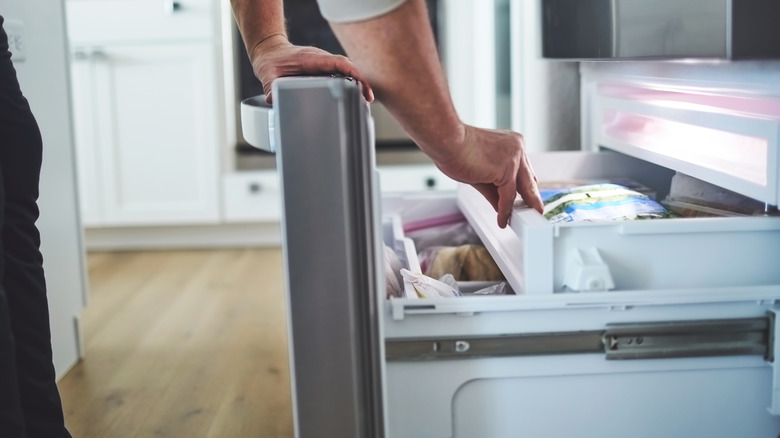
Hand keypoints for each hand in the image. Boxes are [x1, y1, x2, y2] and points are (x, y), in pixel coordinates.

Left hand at [249, 35, 373, 103]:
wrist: (270, 52)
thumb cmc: (271, 61)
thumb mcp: (267, 75)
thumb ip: (270, 88)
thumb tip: (273, 101)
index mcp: (312, 59)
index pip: (338, 63)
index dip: (353, 73)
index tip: (362, 85)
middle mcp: (322, 60)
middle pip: (348, 68)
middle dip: (360, 81)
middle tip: (368, 99)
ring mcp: (324, 65)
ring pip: (347, 71)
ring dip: (357, 84)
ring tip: (365, 101)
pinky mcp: (324, 71)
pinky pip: (341, 75)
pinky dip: (350, 85)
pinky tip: (355, 98)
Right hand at [432, 125, 543, 228]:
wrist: (447, 141)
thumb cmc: (456, 150)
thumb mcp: (480, 172)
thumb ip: (493, 189)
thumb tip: (500, 206)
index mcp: (512, 143)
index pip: (524, 170)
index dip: (524, 187)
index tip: (526, 200)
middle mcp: (517, 148)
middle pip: (529, 180)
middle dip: (531, 199)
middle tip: (534, 212)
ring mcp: (514, 158)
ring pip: (522, 189)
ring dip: (519, 207)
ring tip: (518, 221)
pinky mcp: (507, 169)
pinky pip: (508, 195)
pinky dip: (505, 210)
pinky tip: (502, 219)